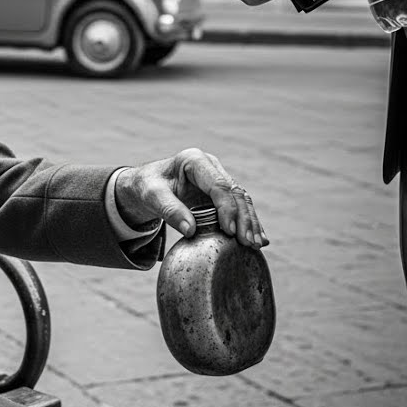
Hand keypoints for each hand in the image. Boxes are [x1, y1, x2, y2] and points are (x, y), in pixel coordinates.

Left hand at [114, 148, 267, 247]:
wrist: (147, 184)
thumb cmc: (148, 186)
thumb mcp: (151, 196)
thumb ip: (170, 210)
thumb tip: (191, 231)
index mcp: (194, 160)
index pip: (218, 185)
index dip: (227, 208)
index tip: (231, 231)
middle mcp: (211, 166)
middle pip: (235, 192)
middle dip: (244, 219)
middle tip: (248, 243)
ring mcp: (218, 178)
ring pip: (242, 200)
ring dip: (251, 223)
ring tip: (257, 245)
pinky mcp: (221, 192)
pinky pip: (239, 206)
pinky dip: (249, 222)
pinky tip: (260, 238)